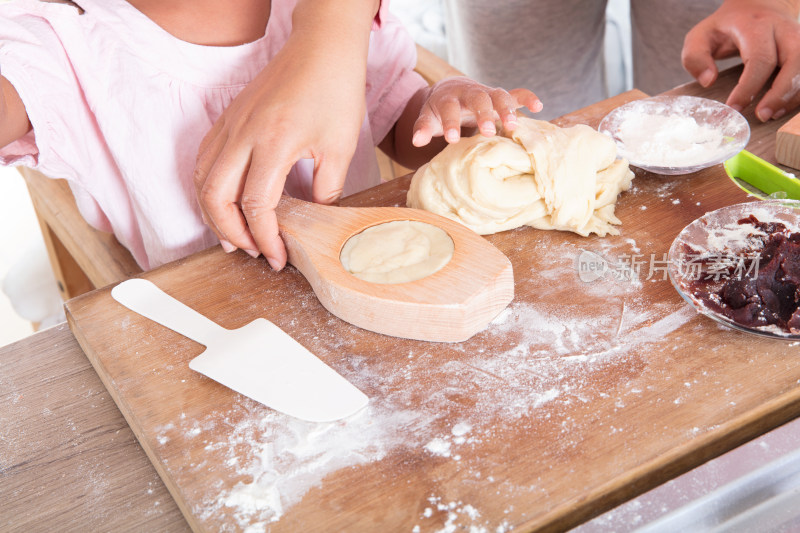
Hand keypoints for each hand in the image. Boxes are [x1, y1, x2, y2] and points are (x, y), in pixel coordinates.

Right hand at [193, 0, 376, 269]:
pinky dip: (208, 186)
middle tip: (252, 251)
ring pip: (202, 179)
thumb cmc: (335, 91)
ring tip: (234, 235)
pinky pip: (204, 159)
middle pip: (215, 197)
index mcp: (274, 143)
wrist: (322, 47)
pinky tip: (224, 200)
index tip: (278, 257)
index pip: (256, 205)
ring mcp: (230, 125)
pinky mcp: (228, 118)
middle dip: (230, 233)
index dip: (265, 238)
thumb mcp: (341, 147)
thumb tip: (314, 220)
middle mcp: (243, 134)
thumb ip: (326, 190)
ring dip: (213, 213)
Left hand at [410, 77, 541, 146]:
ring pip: (499, 95)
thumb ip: (422, 128)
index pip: (449, 109)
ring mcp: (486, 93)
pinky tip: (538, 106)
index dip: (450, 123)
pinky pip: (516, 93)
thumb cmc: (439, 110)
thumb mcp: (428, 117)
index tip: (452, 139)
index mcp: (449, 98)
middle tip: (488, 132)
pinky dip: (527, 97)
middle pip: (478, 98)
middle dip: (484, 114)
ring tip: (514, 126)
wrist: (451, 90)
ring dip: (507, 109)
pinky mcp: (499, 96)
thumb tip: (416, 141)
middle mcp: (469, 92)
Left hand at [682, 0, 799, 121]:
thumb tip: (708, 81)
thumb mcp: (701, 36)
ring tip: (772, 114)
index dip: (748, 87)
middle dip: (780, 92)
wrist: (757, 6)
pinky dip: (798, 92)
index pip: (759, 58)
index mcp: (755, 26)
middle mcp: (782, 29)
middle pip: (794, 59)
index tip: (733, 108)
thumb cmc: (726, 27)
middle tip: (762, 116)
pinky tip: (782, 106)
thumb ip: (695, 57)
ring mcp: (798, 37)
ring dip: (793, 94)